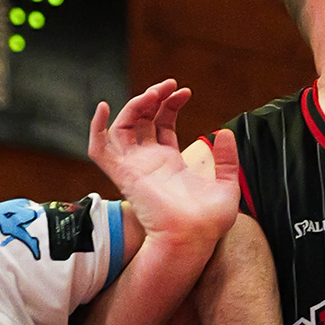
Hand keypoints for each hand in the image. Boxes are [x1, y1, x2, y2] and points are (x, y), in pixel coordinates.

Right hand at [89, 83, 239, 253]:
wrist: (194, 239)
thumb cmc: (209, 222)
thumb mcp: (227, 185)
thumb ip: (227, 159)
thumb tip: (225, 132)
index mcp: (170, 163)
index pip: (162, 123)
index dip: (170, 104)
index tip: (185, 92)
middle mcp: (150, 163)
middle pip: (142, 119)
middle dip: (153, 97)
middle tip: (169, 85)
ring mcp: (135, 167)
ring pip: (122, 126)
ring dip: (134, 104)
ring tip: (154, 93)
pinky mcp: (124, 174)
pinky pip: (99, 149)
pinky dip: (96, 128)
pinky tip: (105, 108)